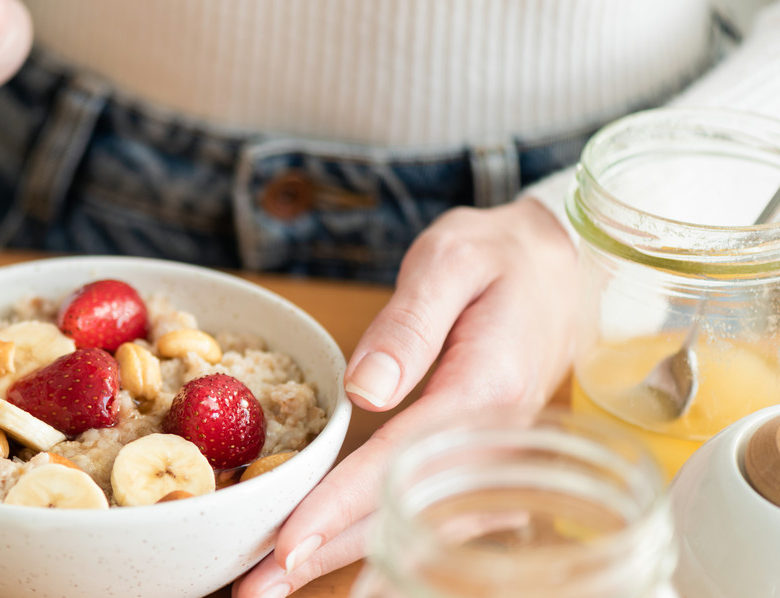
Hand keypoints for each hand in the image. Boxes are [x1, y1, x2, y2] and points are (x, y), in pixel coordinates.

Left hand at [233, 197, 577, 596]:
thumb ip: (410, 323)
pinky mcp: (486, 465)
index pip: (399, 461)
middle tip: (257, 589)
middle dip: (328, 555)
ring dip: (349, 561)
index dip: (339, 507)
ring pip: (420, 528)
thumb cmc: (501, 258)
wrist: (565, 267)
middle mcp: (494, 442)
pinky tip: (342, 564)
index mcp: (484, 390)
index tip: (286, 543)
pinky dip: (386, 545)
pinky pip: (436, 519)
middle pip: (404, 514)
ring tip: (278, 586)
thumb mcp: (451, 261)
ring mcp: (495, 461)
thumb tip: (365, 390)